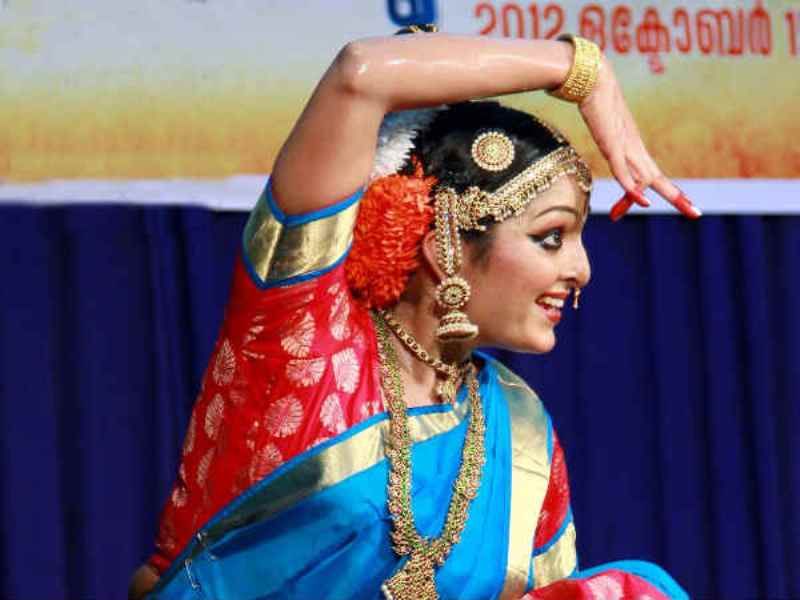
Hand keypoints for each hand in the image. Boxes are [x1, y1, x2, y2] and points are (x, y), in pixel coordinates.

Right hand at [578, 56, 701, 220]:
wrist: (593, 80)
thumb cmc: (596, 104)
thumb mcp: (602, 134)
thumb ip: (607, 148)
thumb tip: (606, 153)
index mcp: (633, 148)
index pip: (650, 176)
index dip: (663, 192)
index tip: (678, 205)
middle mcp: (634, 150)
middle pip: (659, 179)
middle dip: (678, 198)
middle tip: (696, 214)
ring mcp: (625, 148)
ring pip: (647, 178)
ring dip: (667, 196)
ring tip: (685, 210)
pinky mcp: (611, 145)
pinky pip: (623, 172)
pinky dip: (633, 189)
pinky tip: (644, 202)